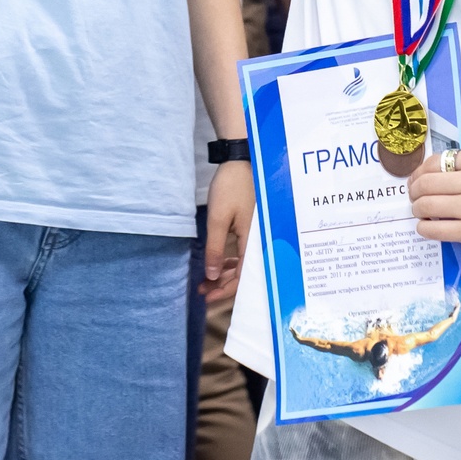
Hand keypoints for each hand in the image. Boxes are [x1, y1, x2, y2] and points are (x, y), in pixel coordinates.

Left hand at [204, 161, 252, 301]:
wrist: (240, 162)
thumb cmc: (231, 188)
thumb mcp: (218, 220)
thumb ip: (215, 249)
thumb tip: (212, 276)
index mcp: (253, 242)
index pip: (242, 278)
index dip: (225, 290)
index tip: (208, 297)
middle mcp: (257, 242)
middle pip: (243, 273)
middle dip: (222, 284)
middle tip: (203, 290)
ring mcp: (254, 235)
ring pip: (241, 263)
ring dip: (224, 273)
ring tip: (206, 279)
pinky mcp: (250, 228)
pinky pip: (241, 252)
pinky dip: (229, 260)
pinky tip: (218, 262)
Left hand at [408, 148, 460, 254]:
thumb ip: (460, 165)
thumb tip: (422, 175)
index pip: (435, 162)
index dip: (419, 172)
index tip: (416, 181)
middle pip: (426, 184)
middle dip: (414, 192)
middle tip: (415, 198)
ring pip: (427, 205)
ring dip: (417, 209)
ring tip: (421, 212)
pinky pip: (436, 229)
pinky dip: (424, 227)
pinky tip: (427, 226)